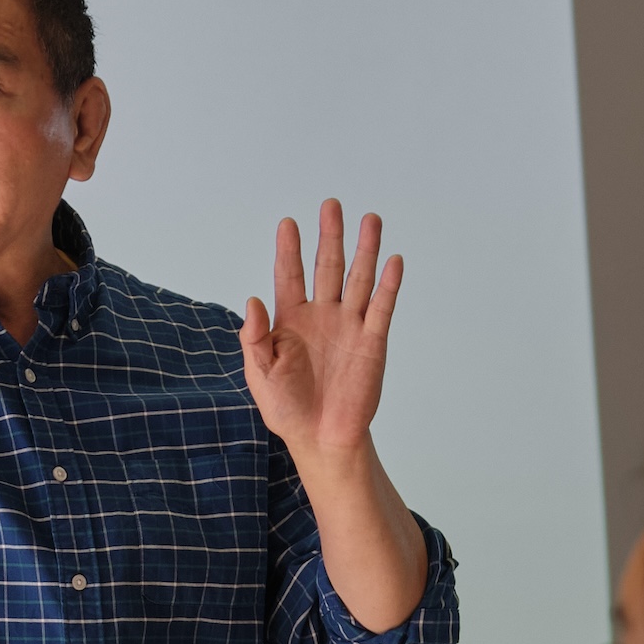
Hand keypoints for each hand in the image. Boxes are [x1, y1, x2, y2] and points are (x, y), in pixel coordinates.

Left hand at [241, 200, 401, 466]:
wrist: (321, 437)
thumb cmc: (286, 407)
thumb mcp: (259, 373)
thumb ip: (254, 337)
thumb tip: (250, 299)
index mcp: (289, 320)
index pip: (288, 275)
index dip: (288, 249)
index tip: (287, 223)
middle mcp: (321, 315)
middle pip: (327, 267)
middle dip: (329, 236)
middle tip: (331, 205)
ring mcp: (348, 326)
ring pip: (358, 279)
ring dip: (365, 250)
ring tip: (370, 219)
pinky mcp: (372, 341)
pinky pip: (381, 308)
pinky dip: (388, 285)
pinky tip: (392, 260)